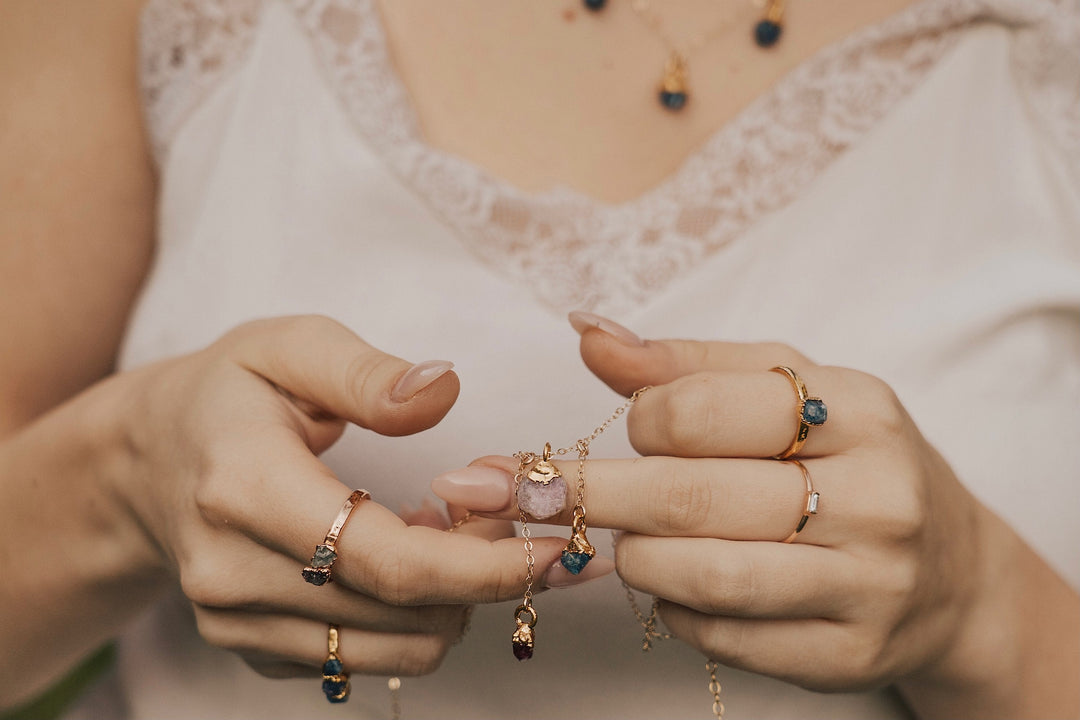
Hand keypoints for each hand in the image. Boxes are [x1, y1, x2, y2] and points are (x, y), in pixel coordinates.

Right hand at [104, 315, 582, 678]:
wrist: (146, 461)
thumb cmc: (226, 393)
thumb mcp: (288, 345)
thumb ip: (366, 371)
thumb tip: (444, 391)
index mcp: (243, 487)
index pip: (382, 558)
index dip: (479, 564)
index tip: (551, 549)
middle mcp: (231, 572)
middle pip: (400, 612)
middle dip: (483, 576)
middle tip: (512, 520)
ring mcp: (236, 622)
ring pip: (394, 649)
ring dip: (453, 601)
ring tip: (455, 534)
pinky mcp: (252, 648)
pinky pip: (363, 659)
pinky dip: (412, 618)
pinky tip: (411, 560)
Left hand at [433, 316, 1078, 717]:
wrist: (952, 574)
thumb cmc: (849, 463)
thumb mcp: (789, 391)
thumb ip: (686, 363)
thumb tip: (587, 333)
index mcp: (858, 411)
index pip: (703, 407)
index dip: (643, 417)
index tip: (632, 426)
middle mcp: (874, 497)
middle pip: (689, 496)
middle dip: (588, 493)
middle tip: (522, 489)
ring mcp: (866, 585)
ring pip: (699, 574)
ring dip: (632, 558)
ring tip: (620, 539)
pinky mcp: (847, 656)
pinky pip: (721, 637)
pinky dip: (673, 610)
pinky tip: (674, 586)